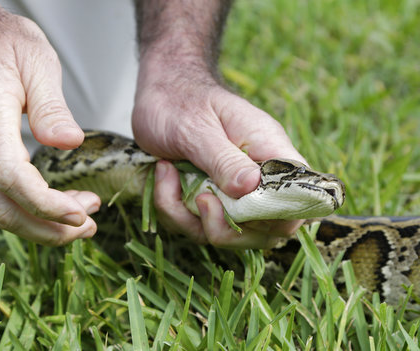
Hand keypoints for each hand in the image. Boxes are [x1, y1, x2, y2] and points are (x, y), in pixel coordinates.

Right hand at [0, 3, 99, 244]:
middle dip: (48, 229)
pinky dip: (23, 207)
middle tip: (87, 227)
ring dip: (39, 222)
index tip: (81, 213)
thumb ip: (51, 106)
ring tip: (78, 218)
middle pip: (2, 208)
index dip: (47, 204)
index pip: (11, 177)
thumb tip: (69, 144)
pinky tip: (51, 202)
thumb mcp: (35, 59)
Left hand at [132, 58, 305, 248]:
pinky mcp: (210, 201)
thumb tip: (252, 187)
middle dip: (226, 229)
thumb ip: (224, 158)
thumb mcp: (197, 127)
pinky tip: (163, 175)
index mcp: (269, 150)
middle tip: (198, 199)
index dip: (277, 217)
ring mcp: (233, 193)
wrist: (158, 93)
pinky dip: (174, 210)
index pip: (298, 196)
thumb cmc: (181, 101)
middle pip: (267, 230)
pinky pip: (197, 227)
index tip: (236, 208)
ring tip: (168, 176)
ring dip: (190, 218)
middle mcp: (257, 177)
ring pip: (229, 234)